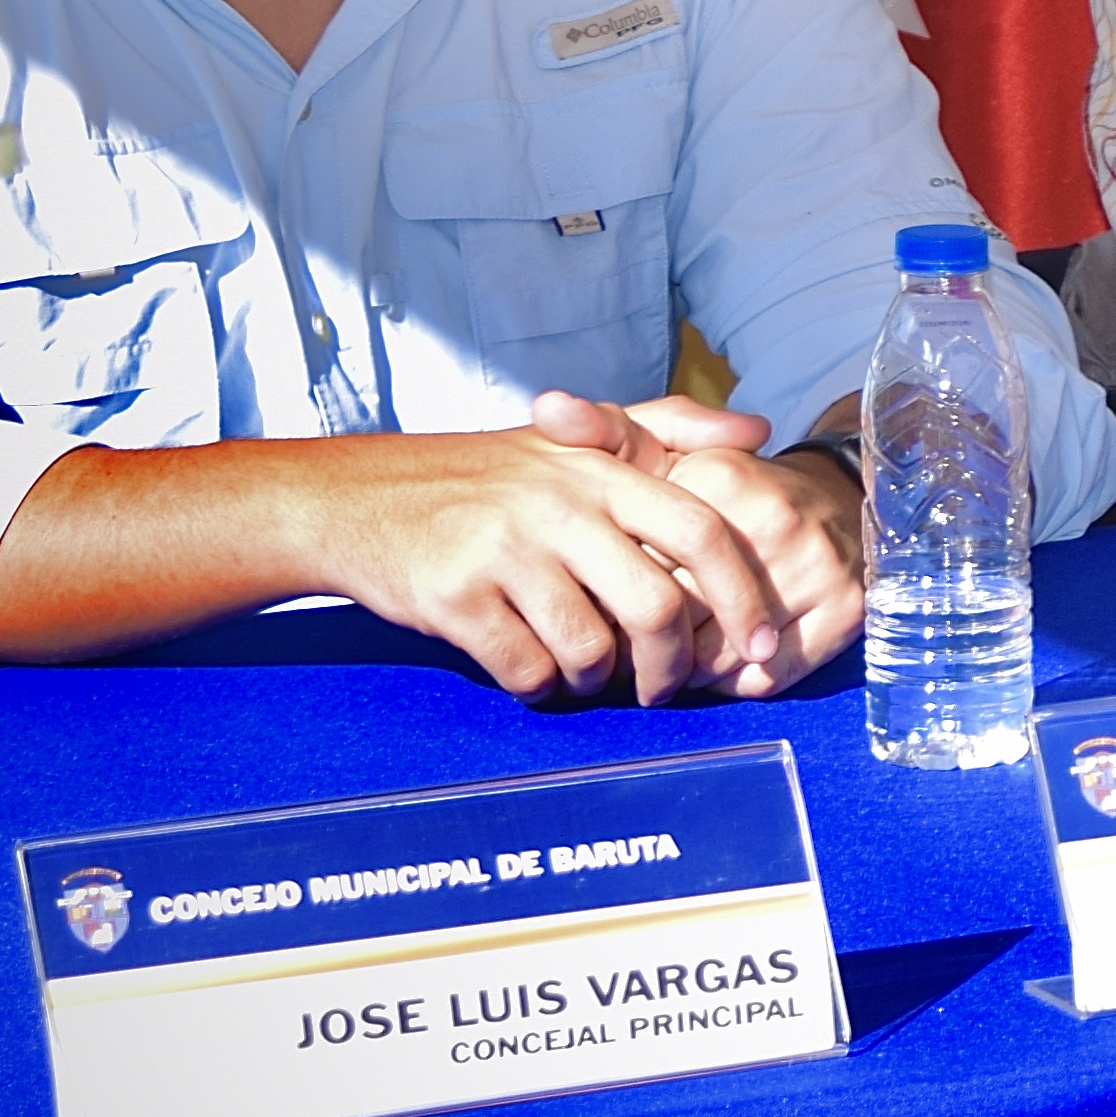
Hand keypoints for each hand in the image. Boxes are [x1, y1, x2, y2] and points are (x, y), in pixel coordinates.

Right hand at [294, 401, 846, 706]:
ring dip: (598, 681)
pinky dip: (539, 685)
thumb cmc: (480, 478)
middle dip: (673, 666)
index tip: (762, 642)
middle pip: (657, 607)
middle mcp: (557, 505)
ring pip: (592, 650)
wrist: (353, 498)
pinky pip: (528, 670)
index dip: (743, 594)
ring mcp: (504, 551)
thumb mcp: (572, 437)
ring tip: (586, 672)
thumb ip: (667, 429)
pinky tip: (529, 667)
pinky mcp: (456, 598)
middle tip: (668, 687)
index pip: (701, 531)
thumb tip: (759, 431)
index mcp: (597, 468)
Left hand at [557, 389, 871, 669]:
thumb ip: (606, 432)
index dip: (614, 594)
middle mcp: (771, 521)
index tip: (610, 598)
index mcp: (720, 478)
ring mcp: (814, 567)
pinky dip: (736, 680)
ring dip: (687, 667)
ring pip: (715, 657)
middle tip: (637, 637)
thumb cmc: (734, 487)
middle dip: (646, 637)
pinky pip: (762, 678)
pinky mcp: (845, 610)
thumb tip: (546, 406)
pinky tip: (729, 658)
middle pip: (674, 617)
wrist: (842, 498)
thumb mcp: (671, 447)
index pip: (639, 568)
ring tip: (679, 653)